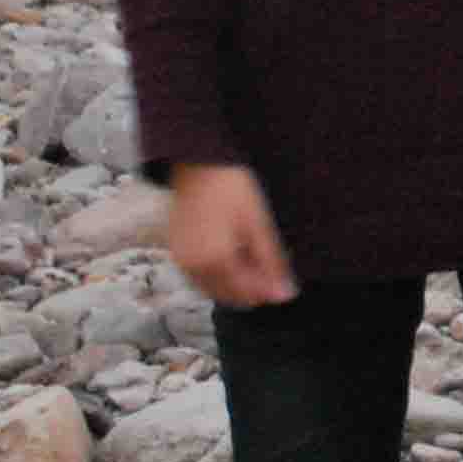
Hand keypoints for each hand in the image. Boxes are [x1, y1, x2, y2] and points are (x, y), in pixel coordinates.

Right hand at [167, 163, 296, 308]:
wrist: (198, 166)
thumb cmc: (231, 189)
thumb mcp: (258, 223)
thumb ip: (271, 262)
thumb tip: (285, 294)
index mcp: (215, 261)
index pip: (246, 293)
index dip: (268, 290)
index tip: (286, 283)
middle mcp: (193, 268)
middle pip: (229, 295)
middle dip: (253, 288)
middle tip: (271, 269)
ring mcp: (181, 262)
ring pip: (214, 290)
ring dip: (236, 285)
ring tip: (254, 259)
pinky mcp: (176, 254)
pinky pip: (200, 279)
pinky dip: (220, 277)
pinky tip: (234, 258)